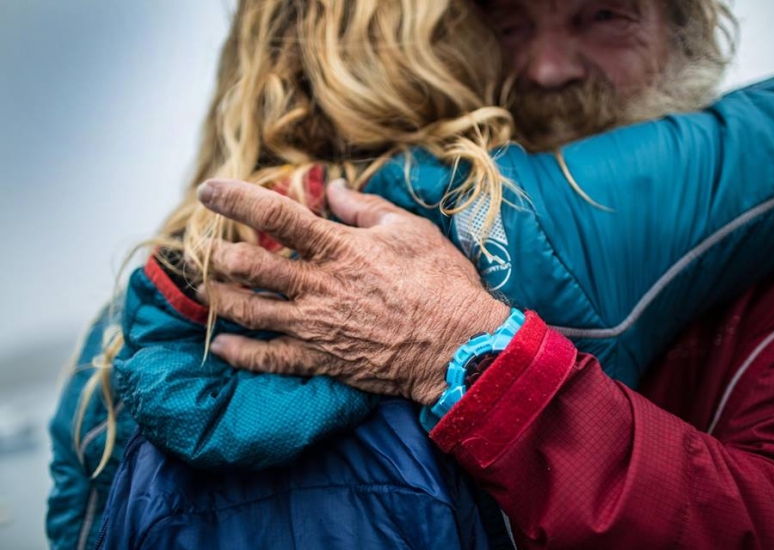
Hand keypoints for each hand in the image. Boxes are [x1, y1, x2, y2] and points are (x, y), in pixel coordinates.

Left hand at [197, 178, 509, 404]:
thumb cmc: (441, 282)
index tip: (208, 190)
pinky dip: (239, 354)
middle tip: (206, 249)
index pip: (273, 215)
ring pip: (248, 310)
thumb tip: (334, 187)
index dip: (235, 198)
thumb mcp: (409, 229)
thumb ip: (364, 208)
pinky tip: (220, 346)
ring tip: (206, 288)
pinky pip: (267, 360)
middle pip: (247, 266)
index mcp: (337, 247)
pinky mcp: (320, 360)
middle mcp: (316, 286)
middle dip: (218, 254)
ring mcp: (314, 326)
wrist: (458, 344)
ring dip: (220, 297)